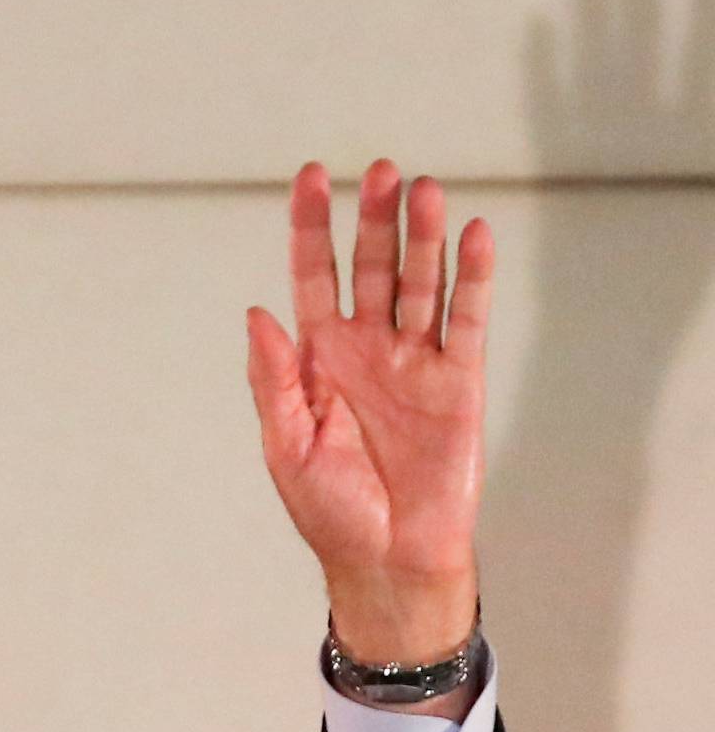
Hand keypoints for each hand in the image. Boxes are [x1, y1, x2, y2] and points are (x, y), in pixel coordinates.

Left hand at [245, 160, 491, 667]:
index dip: (311, 228)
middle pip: (373, 268)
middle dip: (374, 220)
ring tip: (423, 190)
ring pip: (420, 283)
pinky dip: (472, 278)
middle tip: (379, 172)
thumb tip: (256, 315)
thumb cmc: (331, 511)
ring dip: (423, 237)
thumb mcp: (287, 446)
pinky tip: (474, 235)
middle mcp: (368, 349)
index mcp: (318, 359)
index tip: (312, 177)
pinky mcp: (459, 381)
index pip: (314, 277)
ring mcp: (415, 361)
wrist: (386, 559)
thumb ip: (273, 381)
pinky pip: (466, 320)